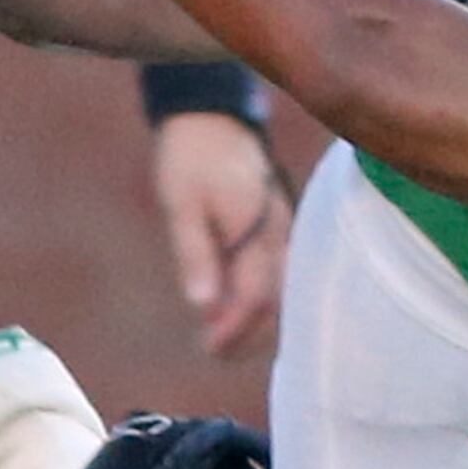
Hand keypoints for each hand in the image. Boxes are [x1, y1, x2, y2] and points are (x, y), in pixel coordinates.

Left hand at [149, 111, 290, 355]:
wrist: (212, 116)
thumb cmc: (191, 157)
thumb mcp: (182, 204)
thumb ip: (195, 254)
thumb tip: (202, 307)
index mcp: (259, 229)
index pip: (255, 297)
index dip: (234, 329)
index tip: (208, 348)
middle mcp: (281, 234)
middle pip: (279, 303)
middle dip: (249, 335)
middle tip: (214, 353)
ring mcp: (286, 232)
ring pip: (285, 292)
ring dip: (258, 322)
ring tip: (224, 340)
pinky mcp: (281, 230)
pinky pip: (282, 275)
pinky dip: (264, 300)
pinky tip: (238, 310)